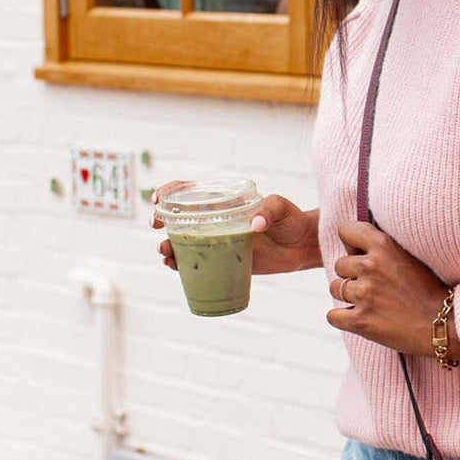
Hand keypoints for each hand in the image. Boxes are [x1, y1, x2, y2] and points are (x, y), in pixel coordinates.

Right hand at [152, 184, 321, 274]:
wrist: (303, 245)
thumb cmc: (291, 219)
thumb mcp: (280, 207)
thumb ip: (268, 211)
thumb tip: (255, 225)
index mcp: (224, 202)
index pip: (189, 192)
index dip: (169, 193)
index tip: (158, 201)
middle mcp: (216, 221)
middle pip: (179, 219)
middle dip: (161, 222)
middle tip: (156, 227)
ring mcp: (218, 242)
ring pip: (184, 243)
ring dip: (169, 247)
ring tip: (165, 253)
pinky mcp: (225, 262)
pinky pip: (199, 264)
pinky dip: (183, 266)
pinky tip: (175, 267)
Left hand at [327, 220, 459, 358]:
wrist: (446, 324)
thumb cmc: (430, 290)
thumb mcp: (409, 256)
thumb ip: (383, 247)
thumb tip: (355, 243)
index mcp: (384, 245)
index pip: (345, 230)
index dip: (351, 243)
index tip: (362, 254)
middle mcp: (371, 266)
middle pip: (339, 265)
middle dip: (352, 275)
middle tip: (376, 287)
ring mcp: (364, 294)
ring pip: (335, 289)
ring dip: (349, 297)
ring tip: (374, 303)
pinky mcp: (360, 321)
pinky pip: (333, 316)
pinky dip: (344, 319)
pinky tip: (364, 319)